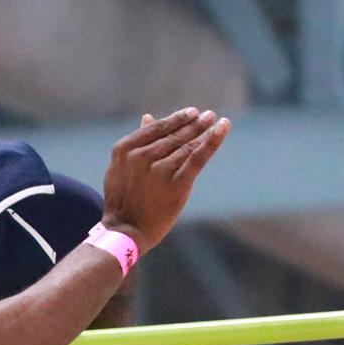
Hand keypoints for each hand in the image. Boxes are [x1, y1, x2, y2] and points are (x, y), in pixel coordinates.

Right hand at [100, 108, 230, 252]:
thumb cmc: (123, 200)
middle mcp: (141, 156)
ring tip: (214, 121)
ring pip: (186, 145)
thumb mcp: (120, 168)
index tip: (191, 113)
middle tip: (208, 115)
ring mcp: (159, 169)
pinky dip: (212, 141)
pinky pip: (197, 158)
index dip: (176, 119)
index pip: (157, 128)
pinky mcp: (176, 184)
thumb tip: (148, 117)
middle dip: (193, 123)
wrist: (125, 231)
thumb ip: (135, 143)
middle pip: (174, 135)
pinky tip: (223, 127)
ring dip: (203, 130)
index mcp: (126, 149)